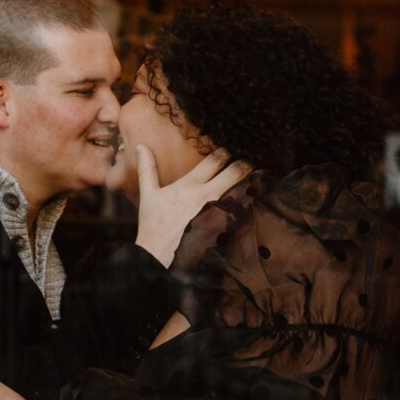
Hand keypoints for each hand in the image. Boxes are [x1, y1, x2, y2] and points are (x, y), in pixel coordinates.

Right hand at [134, 142, 249, 269]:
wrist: (159, 254)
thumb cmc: (153, 223)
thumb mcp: (149, 194)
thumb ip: (147, 168)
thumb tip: (141, 146)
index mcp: (190, 186)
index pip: (214, 161)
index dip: (225, 151)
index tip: (232, 145)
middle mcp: (207, 197)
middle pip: (233, 173)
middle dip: (245, 163)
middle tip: (253, 156)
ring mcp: (217, 214)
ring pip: (240, 191)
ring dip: (248, 182)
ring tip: (258, 174)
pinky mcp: (223, 228)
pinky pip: (240, 212)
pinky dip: (247, 203)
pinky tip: (253, 199)